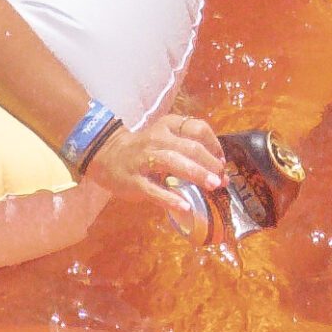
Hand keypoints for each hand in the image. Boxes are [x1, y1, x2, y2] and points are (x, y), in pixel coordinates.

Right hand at [85, 109, 225, 231]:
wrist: (109, 155)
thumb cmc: (145, 149)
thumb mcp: (165, 138)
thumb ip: (188, 149)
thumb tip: (219, 168)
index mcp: (167, 126)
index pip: (197, 128)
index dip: (214, 144)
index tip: (222, 161)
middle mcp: (156, 139)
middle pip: (189, 147)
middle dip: (209, 163)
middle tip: (223, 178)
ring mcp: (143, 159)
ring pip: (173, 162)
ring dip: (196, 173)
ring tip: (213, 185)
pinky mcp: (134, 181)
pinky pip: (154, 189)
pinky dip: (170, 198)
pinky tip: (185, 205)